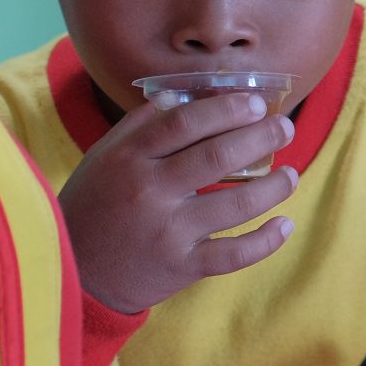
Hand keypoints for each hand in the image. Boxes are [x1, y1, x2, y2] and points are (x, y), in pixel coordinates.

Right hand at [60, 91, 298, 314]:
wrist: (74, 272)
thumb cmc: (96, 204)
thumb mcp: (105, 158)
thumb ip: (141, 125)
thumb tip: (182, 94)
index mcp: (129, 158)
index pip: (184, 122)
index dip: (225, 109)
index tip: (256, 103)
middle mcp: (149, 192)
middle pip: (217, 156)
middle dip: (261, 137)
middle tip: (285, 128)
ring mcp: (167, 232)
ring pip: (236, 205)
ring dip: (274, 187)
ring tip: (291, 175)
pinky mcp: (182, 267)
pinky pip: (235, 254)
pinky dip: (267, 240)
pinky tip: (284, 224)